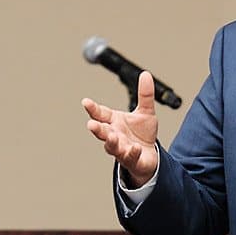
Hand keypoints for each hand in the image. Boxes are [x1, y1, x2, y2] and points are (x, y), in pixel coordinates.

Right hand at [83, 70, 159, 184]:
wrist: (150, 155)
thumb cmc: (142, 134)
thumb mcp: (146, 111)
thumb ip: (145, 95)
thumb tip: (145, 74)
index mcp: (114, 122)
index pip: (100, 114)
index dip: (92, 108)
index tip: (85, 102)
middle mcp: (114, 136)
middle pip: (102, 132)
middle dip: (96, 128)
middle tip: (91, 124)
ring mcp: (121, 149)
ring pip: (112, 147)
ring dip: (111, 142)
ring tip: (111, 136)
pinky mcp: (132, 160)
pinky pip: (130, 157)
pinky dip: (132, 153)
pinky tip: (135, 147)